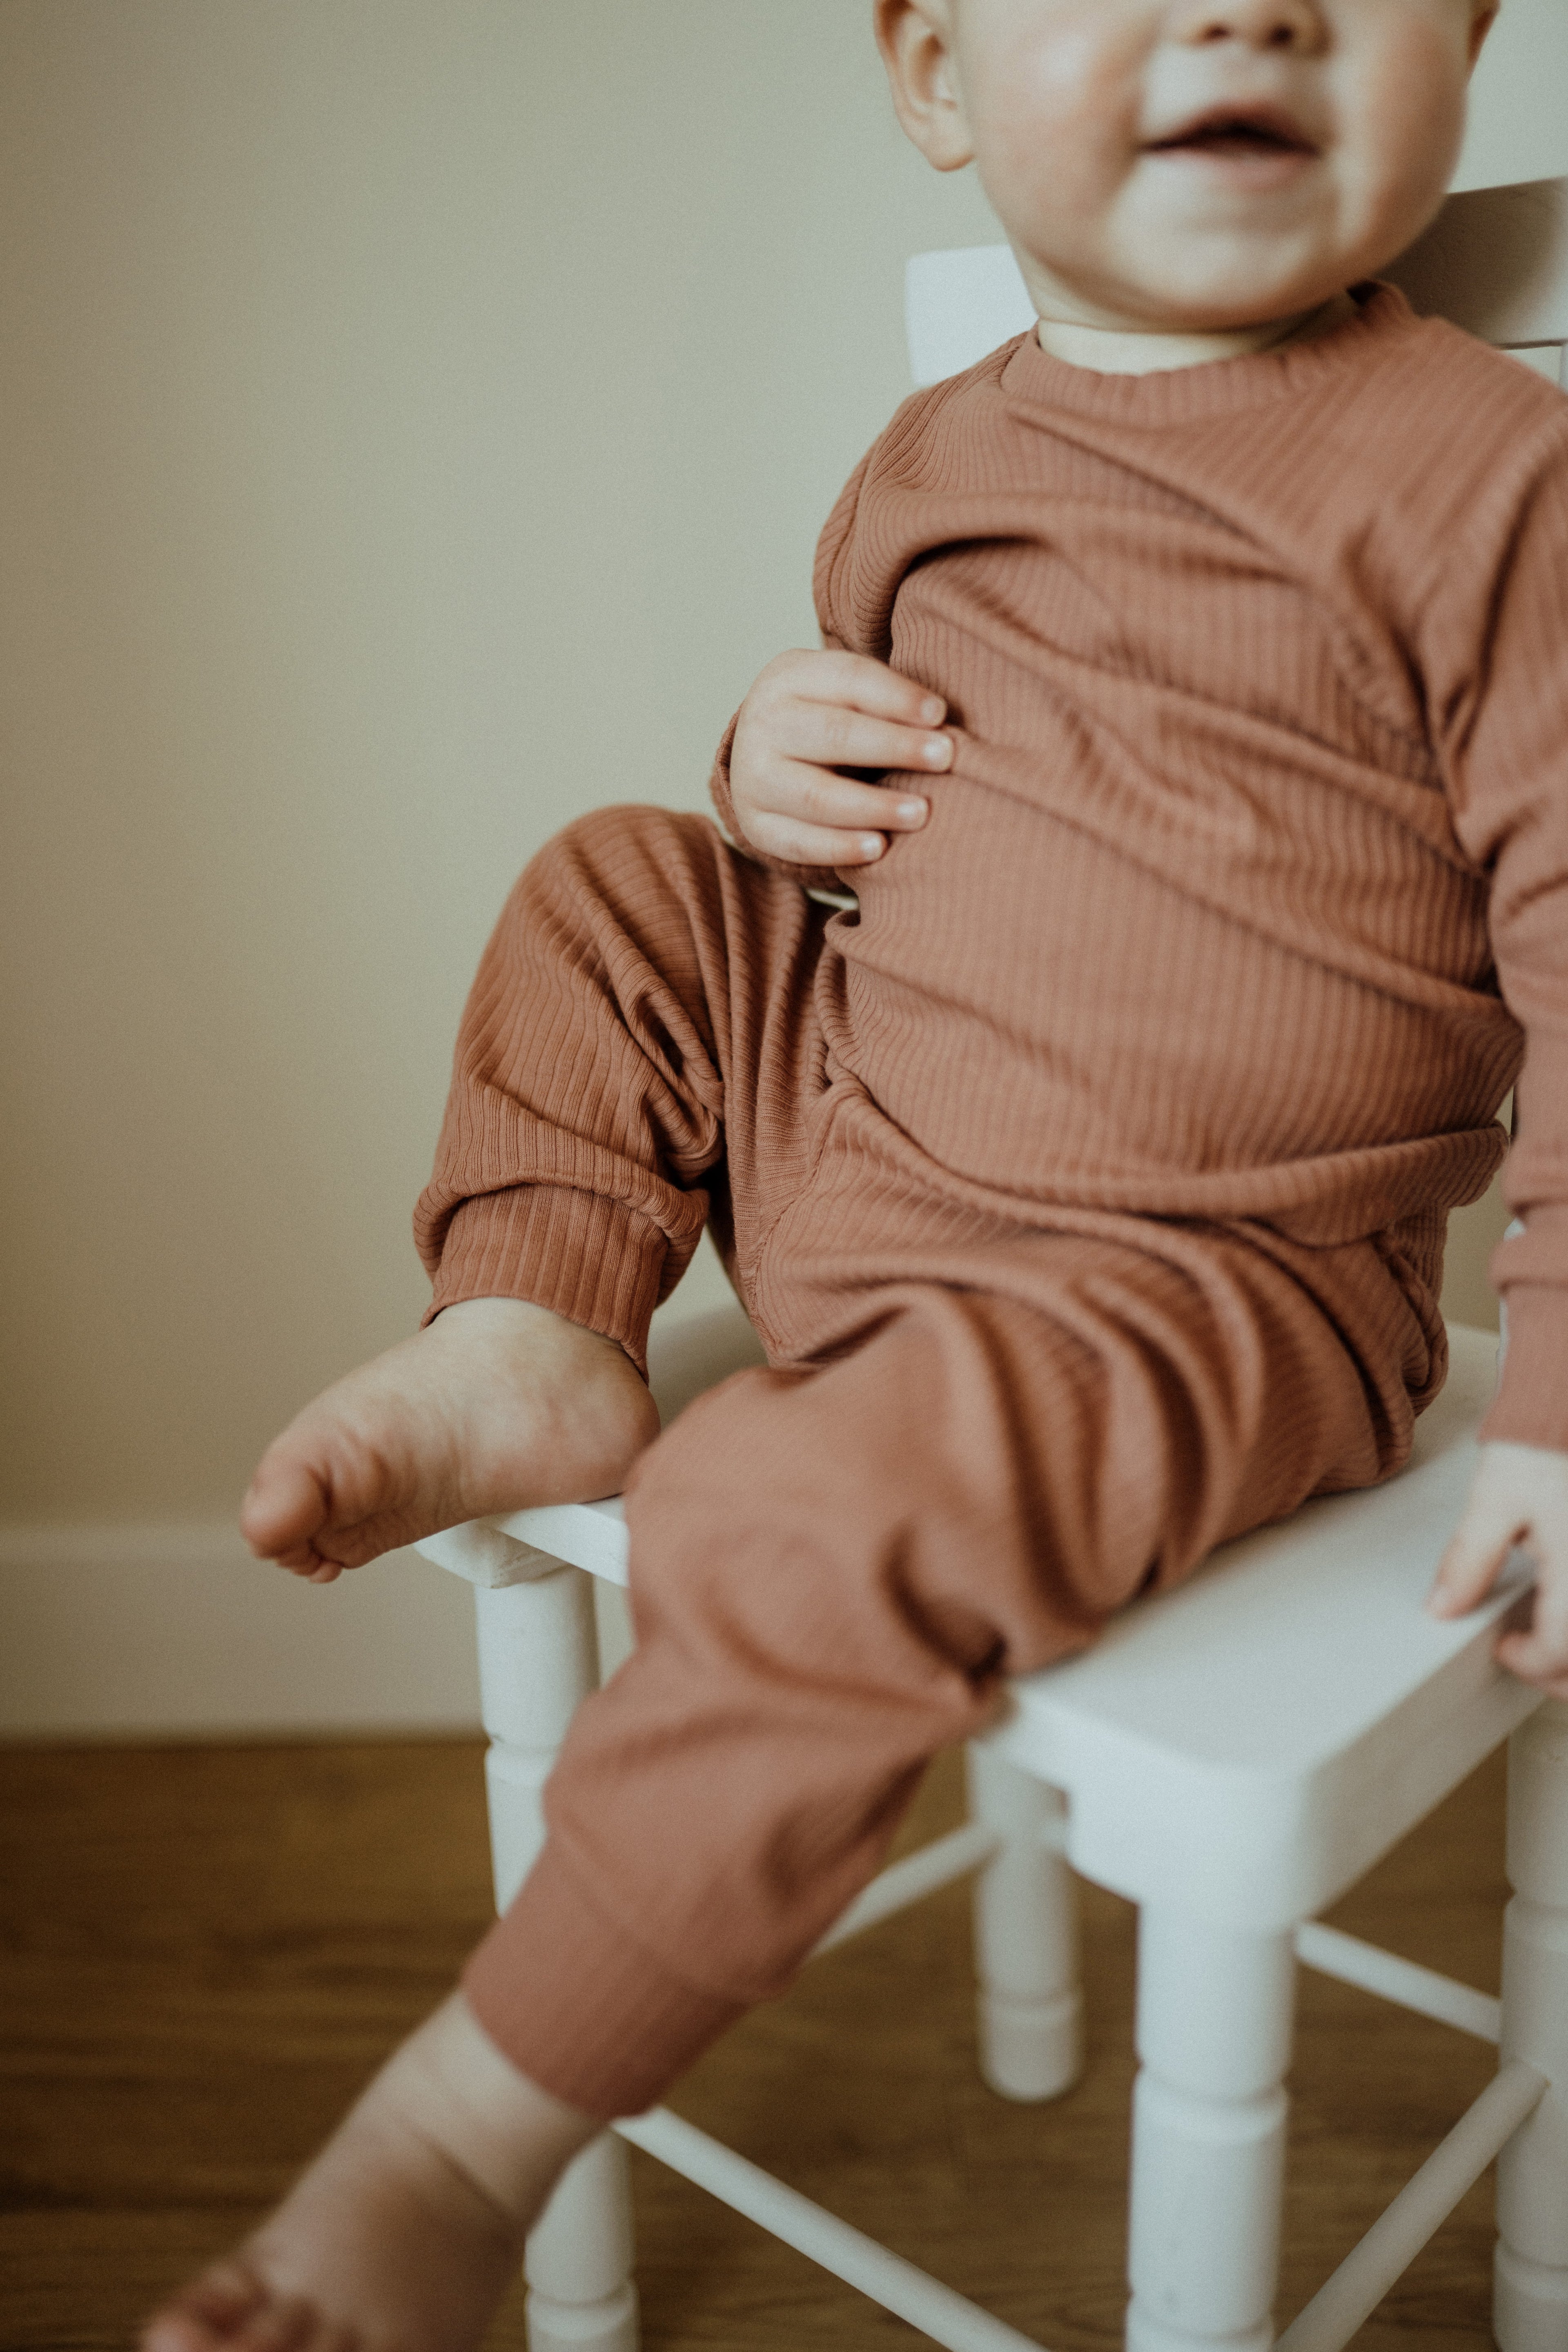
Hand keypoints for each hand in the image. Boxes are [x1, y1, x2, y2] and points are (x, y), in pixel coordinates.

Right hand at [728, 648, 952, 865]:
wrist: (763, 756)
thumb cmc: (829, 719)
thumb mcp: (845, 692)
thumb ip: (886, 700)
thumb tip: (944, 723)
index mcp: (790, 676)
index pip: (848, 679)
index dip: (896, 696)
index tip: (940, 714)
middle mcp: (764, 722)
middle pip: (833, 734)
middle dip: (892, 746)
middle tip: (945, 757)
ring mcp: (753, 777)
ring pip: (816, 795)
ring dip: (872, 805)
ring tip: (920, 814)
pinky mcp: (756, 825)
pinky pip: (798, 842)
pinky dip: (839, 847)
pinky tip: (879, 848)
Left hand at [1428, 1440, 1567, 1694]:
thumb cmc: (1541, 1445)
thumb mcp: (1496, 1500)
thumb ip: (1469, 1560)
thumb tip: (1441, 1608)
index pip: (1563, 1648)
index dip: (1530, 1662)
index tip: (1505, 1650)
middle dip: (1564, 1676)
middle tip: (1532, 1662)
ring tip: (1554, 1648)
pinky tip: (1567, 1612)